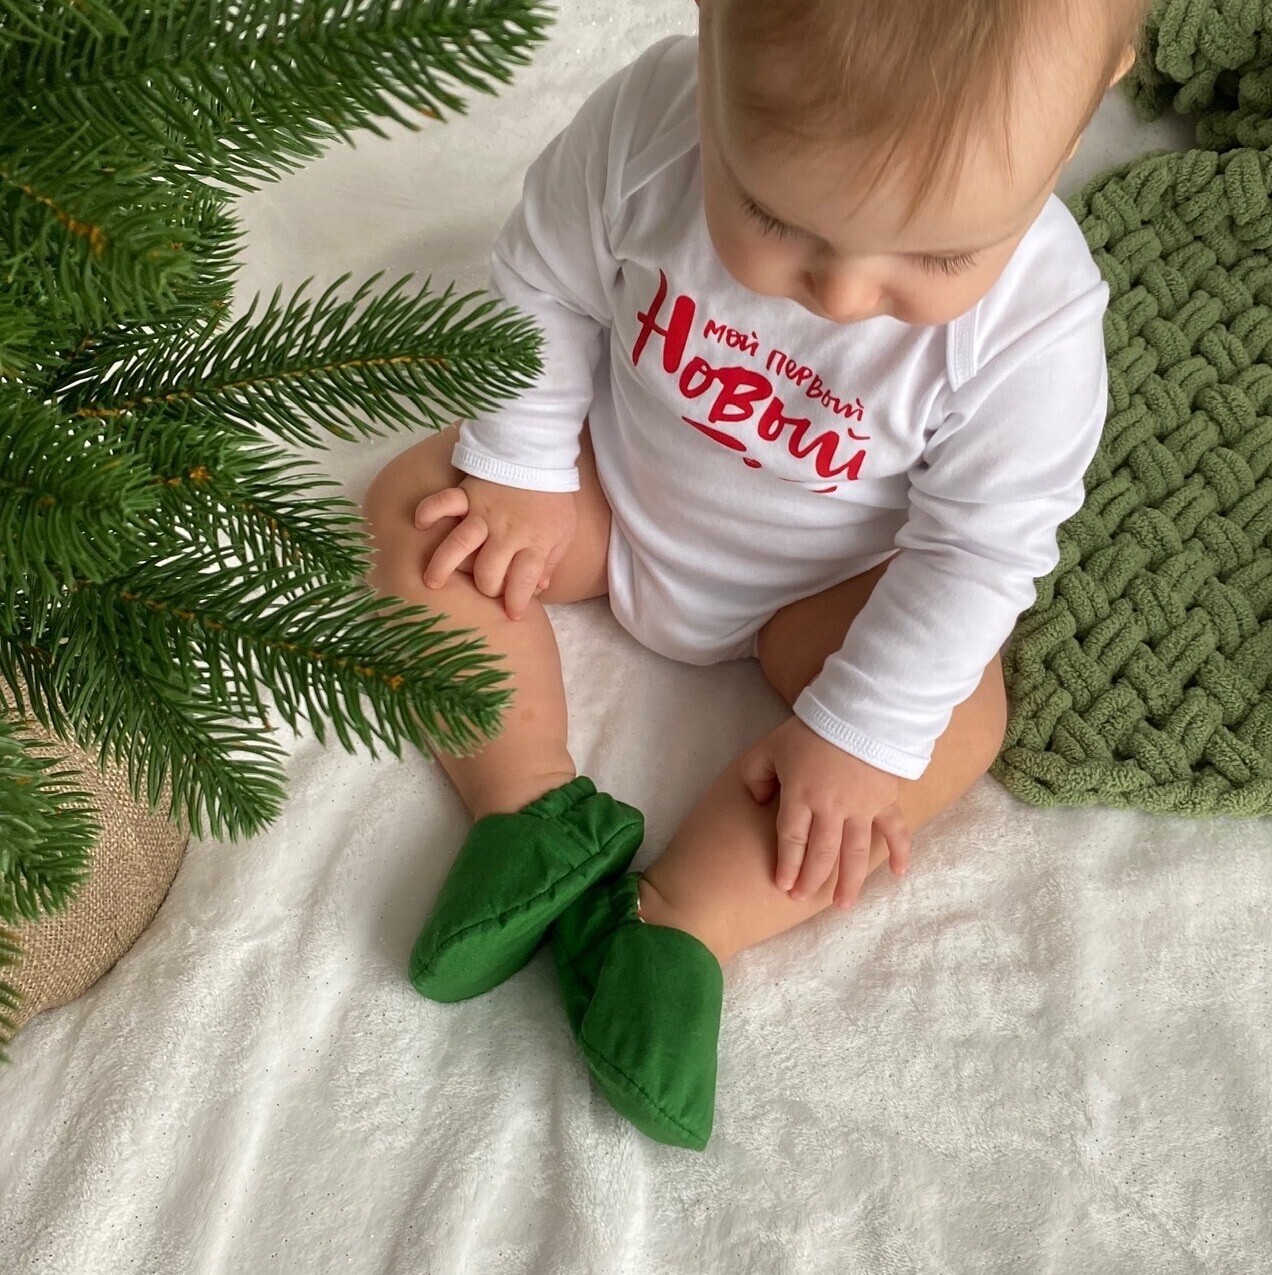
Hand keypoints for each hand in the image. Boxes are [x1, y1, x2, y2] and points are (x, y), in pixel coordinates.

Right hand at [415, 476, 576, 620]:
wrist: (541, 455)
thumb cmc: (553, 499)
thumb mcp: (564, 532)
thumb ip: (551, 562)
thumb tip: (539, 589)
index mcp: (534, 542)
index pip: (523, 581)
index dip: (516, 602)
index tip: (512, 614)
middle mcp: (506, 532)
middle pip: (488, 570)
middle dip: (486, 588)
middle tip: (485, 589)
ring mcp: (484, 513)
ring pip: (460, 544)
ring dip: (443, 565)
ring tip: (432, 582)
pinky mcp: (469, 494)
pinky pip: (444, 502)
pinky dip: (429, 511)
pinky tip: (420, 524)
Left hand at [739, 717, 910, 910]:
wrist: (859, 709)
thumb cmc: (810, 729)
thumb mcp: (769, 747)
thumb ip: (755, 775)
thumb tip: (758, 802)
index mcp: (801, 796)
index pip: (791, 840)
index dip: (787, 865)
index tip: (782, 886)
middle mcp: (831, 809)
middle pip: (820, 854)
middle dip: (810, 880)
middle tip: (802, 899)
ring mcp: (861, 808)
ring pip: (855, 853)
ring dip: (849, 882)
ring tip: (842, 906)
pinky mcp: (886, 800)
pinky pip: (895, 830)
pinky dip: (900, 852)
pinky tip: (898, 874)